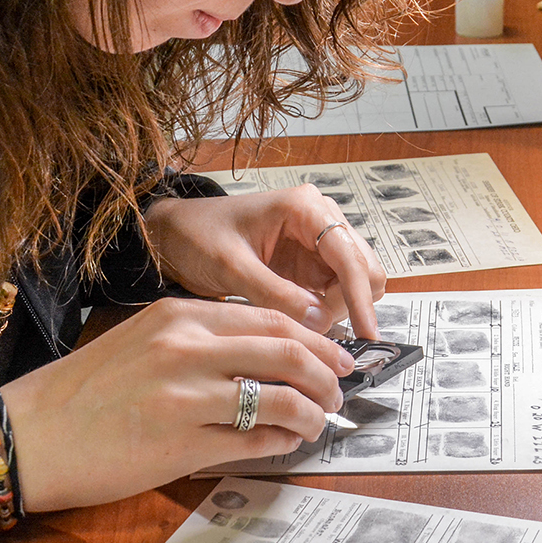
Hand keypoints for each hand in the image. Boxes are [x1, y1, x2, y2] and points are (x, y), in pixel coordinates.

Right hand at [0, 298, 355, 510]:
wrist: (27, 436)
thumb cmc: (83, 393)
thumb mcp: (143, 342)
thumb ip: (201, 342)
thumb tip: (266, 357)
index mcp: (179, 316)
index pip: (271, 318)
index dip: (316, 339)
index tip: (337, 355)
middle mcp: (186, 347)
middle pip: (288, 352)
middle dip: (327, 374)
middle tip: (339, 391)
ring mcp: (186, 395)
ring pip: (281, 398)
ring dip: (313, 414)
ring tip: (318, 424)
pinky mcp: (182, 443)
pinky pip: (255, 441)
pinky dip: (283, 443)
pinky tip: (287, 445)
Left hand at [144, 186, 385, 337]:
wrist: (175, 235)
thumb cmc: (196, 236)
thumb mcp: (230, 265)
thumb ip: (274, 293)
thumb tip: (319, 321)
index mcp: (304, 209)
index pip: (350, 256)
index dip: (360, 297)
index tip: (366, 333)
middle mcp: (321, 220)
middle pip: (365, 268)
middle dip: (351, 303)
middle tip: (320, 332)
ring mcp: (318, 243)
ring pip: (355, 283)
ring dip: (338, 310)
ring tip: (302, 327)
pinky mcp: (310, 264)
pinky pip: (334, 293)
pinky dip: (327, 313)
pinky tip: (303, 324)